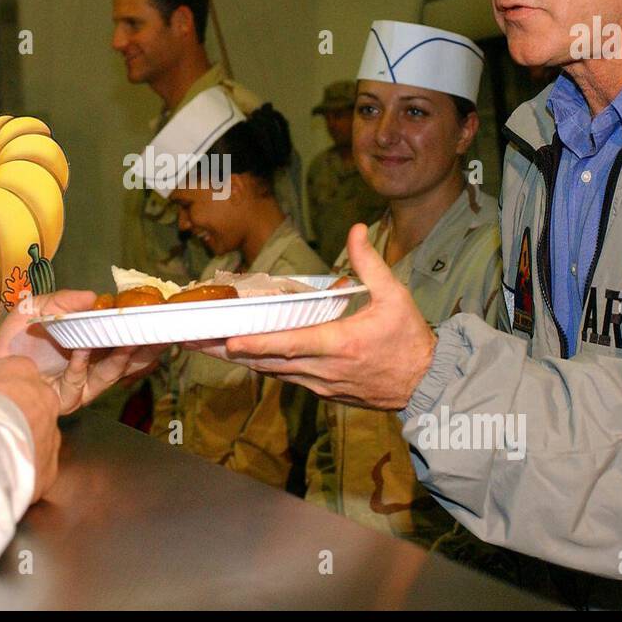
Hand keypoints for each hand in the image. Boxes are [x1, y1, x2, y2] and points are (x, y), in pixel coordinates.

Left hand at [0, 289, 166, 413]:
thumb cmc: (12, 345)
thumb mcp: (33, 311)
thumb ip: (61, 301)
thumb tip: (94, 296)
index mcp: (85, 344)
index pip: (117, 336)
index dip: (135, 329)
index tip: (153, 317)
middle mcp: (88, 366)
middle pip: (124, 358)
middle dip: (144, 347)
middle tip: (163, 334)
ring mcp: (81, 384)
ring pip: (111, 372)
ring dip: (124, 356)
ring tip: (136, 341)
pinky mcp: (69, 398)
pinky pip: (80, 378)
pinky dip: (82, 362)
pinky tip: (83, 348)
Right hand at [0, 355, 61, 501]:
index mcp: (20, 370)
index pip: (14, 370)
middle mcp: (44, 397)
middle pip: (31, 402)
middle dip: (12, 414)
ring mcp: (51, 432)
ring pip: (38, 435)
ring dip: (19, 444)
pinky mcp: (50, 466)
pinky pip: (37, 466)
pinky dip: (22, 472)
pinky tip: (1, 478)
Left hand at [184, 224, 437, 409]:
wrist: (426, 385)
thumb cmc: (410, 340)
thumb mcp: (395, 297)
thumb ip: (370, 263)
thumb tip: (355, 230)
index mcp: (341, 345)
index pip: (290, 345)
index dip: (258, 344)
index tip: (229, 342)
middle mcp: (324, 369)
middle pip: (269, 362)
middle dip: (230, 352)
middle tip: (196, 340)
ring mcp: (322, 384)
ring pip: (273, 373)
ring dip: (241, 360)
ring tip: (207, 347)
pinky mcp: (323, 392)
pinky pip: (286, 378)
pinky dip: (263, 366)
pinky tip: (242, 356)